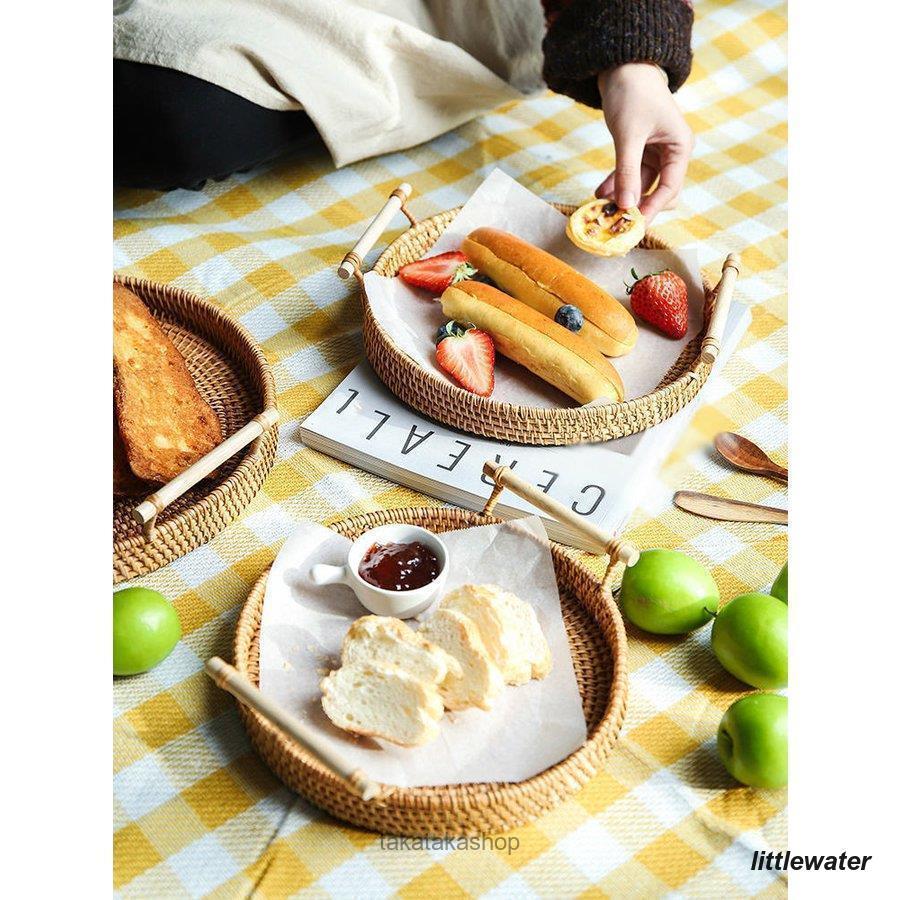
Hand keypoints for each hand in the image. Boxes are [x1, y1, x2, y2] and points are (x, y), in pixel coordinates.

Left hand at [595, 63, 692, 223]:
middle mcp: (672, 151)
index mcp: (680, 147)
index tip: (634, 225)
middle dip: (638, 205)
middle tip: (616, 219)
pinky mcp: (640, 149)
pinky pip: (630, 174)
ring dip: (623, 196)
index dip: (653, 208)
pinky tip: (599, 193)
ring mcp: (656, 152)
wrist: (622, 66)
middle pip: (659, 190)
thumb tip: (626, 206)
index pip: (671, 187)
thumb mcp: (628, 136)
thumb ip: (627, 172)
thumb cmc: (631, 94)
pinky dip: (616, 183)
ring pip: (641, 185)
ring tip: (601, 208)